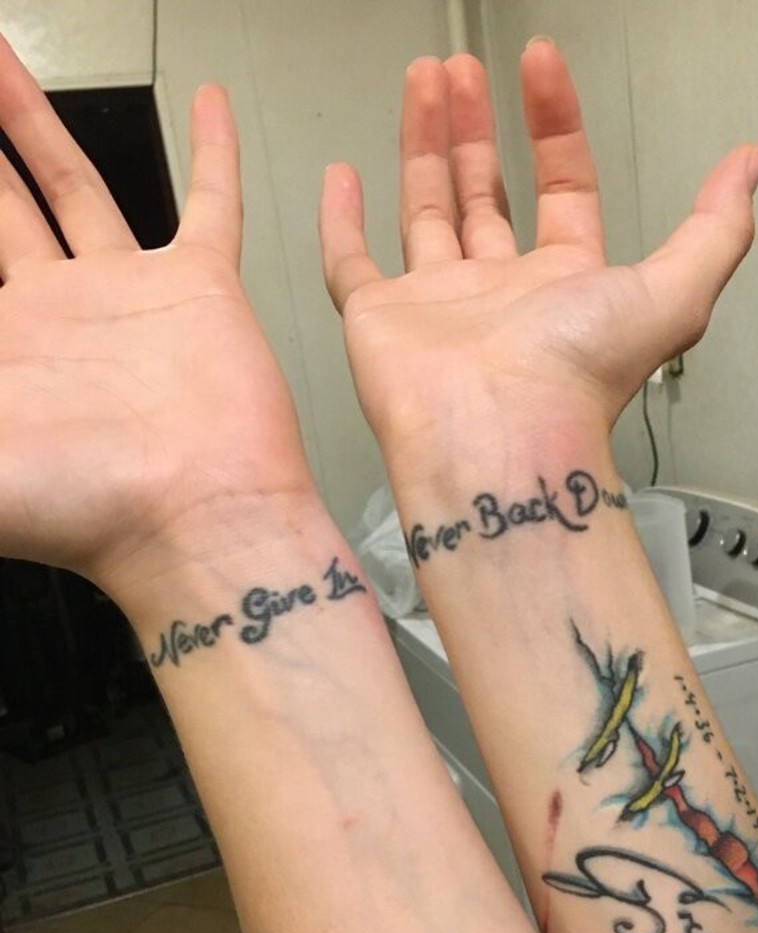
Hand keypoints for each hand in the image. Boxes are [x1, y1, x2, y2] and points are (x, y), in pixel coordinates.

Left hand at [0, 36, 315, 595]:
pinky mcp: (200, 290)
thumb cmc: (84, 511)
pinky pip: (208, 205)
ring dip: (35, 122)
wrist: (197, 520)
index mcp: (1, 348)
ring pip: (73, 185)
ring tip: (2, 60)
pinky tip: (205, 103)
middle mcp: (58, 314)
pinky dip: (211, 155)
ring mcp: (129, 297)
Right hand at [320, 40, 757, 469]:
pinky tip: (341, 177)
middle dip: (479, 128)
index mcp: (565, 286)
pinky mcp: (378, 319)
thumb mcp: (675, 292)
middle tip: (464, 71)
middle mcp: (500, 294)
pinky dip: (342, 222)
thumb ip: (716, 227)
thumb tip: (751, 166)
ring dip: (425, 145)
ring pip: (426, 211)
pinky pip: (351, 264)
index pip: (563, 188)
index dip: (556, 123)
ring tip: (423, 79)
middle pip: (488, 195)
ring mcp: (436, 305)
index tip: (541, 63)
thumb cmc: (578, 378)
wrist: (500, 434)